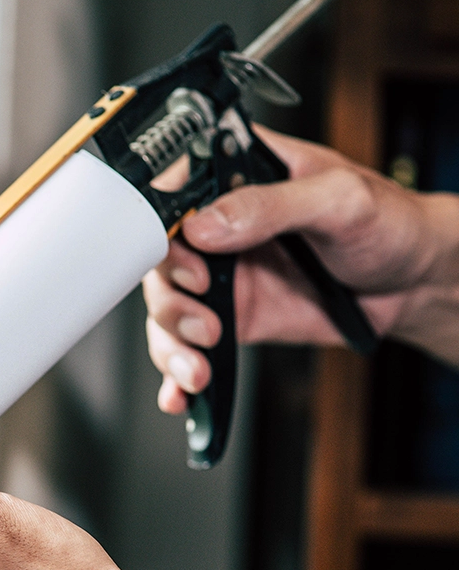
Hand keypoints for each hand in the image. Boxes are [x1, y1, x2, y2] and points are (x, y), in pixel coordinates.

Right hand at [144, 125, 458, 414]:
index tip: (191, 261)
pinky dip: (177, 375)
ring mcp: (221, 276)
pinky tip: (181, 393)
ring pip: (166, 310)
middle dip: (172, 300)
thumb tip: (205, 226)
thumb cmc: (388, 223)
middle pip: (158, 261)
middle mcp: (219, 227)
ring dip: (173, 344)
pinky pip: (188, 346)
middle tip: (205, 321)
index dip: (165, 231)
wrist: (411, 284)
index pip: (174, 194)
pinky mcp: (229, 318)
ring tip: (199, 365)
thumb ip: (271, 206)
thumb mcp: (339, 201)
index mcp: (238, 176)